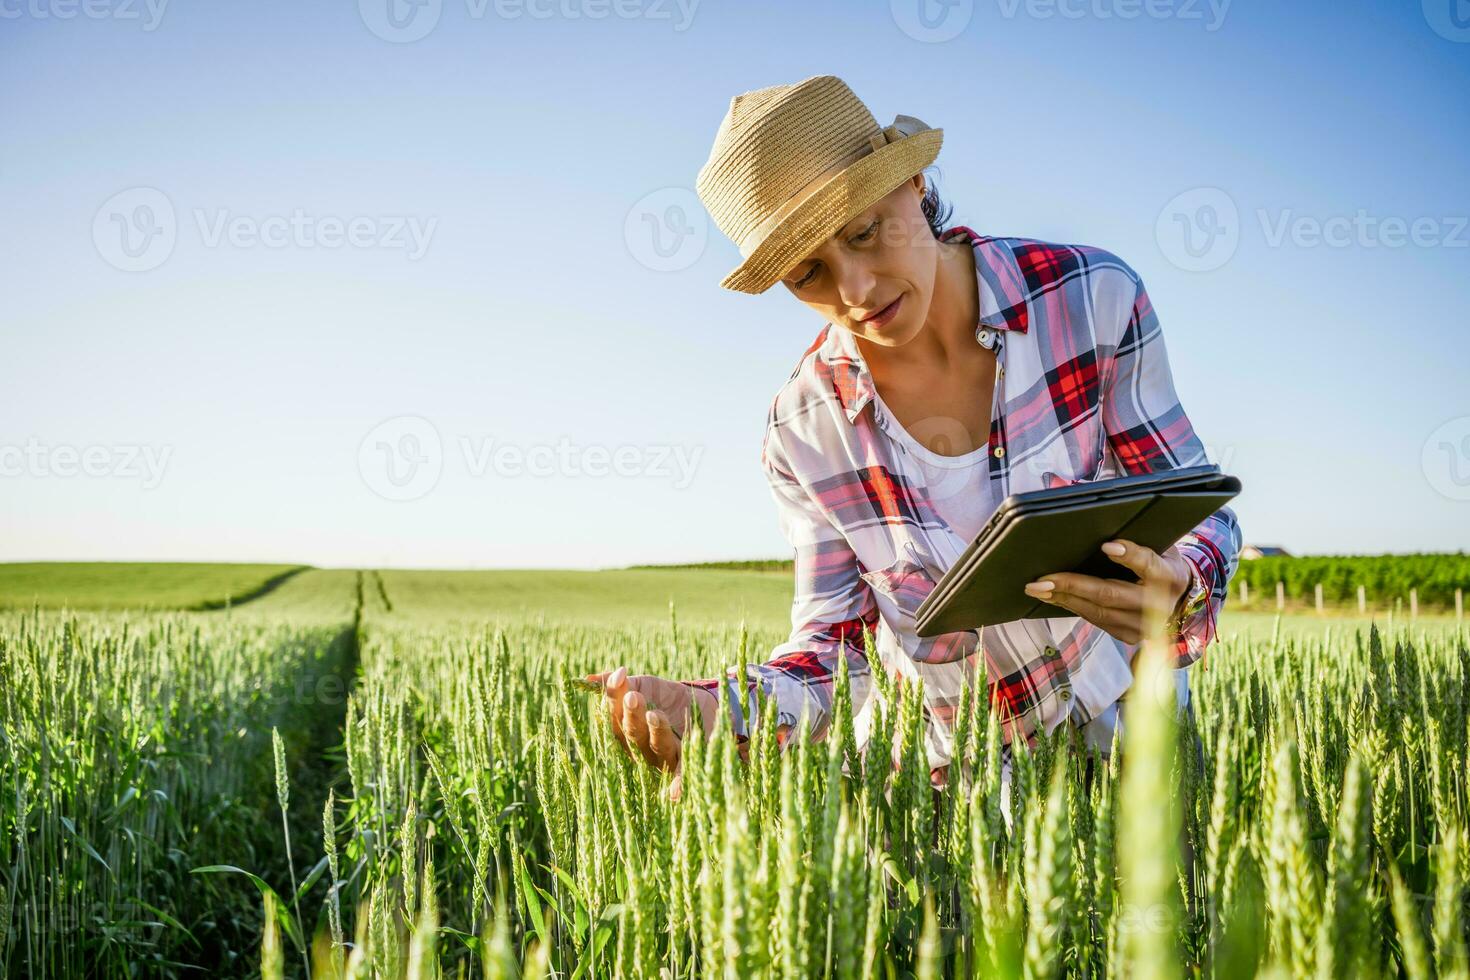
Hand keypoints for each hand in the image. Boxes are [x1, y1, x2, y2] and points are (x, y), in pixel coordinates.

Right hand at [584, 665, 793, 800]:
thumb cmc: (665, 698)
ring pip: (656, 748)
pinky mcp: (689, 761)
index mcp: (626, 730)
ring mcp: (664, 757)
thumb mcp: (645, 685)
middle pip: (633, 734)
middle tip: (634, 697)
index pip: (614, 716)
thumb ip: (624, 683)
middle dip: (632, 715)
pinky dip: (678, 784)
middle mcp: (641, 748)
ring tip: (654, 715)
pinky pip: (682, 774)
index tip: (620, 675)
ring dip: (655, 733)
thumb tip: (589, 678)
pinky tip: (674, 794)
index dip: (614, 697)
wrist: (702, 704)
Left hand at [1021, 538, 1192, 645]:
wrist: (1179, 599)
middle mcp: (1158, 605)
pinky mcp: (1129, 636)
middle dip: (1072, 585)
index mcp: (1168, 575)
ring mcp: (1143, 625)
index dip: (1129, 555)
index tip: (1107, 546)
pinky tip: (1052, 598)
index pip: (1149, 564)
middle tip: (1042, 579)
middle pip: (1110, 594)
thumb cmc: (1161, 562)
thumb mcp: (1159, 543)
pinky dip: (1071, 607)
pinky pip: (1096, 622)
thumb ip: (1134, 532)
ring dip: (1063, 599)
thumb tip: (1090, 512)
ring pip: (1098, 612)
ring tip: (1037, 588)